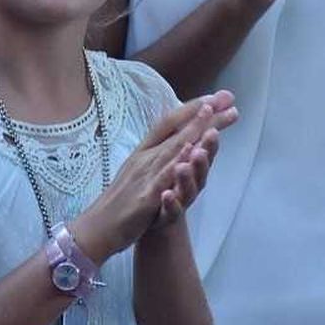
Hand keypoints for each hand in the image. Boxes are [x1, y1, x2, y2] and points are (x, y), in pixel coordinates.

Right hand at [72, 90, 237, 259]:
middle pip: (177, 132)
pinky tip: (186, 157)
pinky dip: (173, 168)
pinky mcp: (144, 199)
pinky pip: (161, 182)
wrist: (97, 228)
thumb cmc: (121, 200)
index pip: (169, 124)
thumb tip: (179, 139)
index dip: (191, 108)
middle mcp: (144, 159)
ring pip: (171, 151)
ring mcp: (144, 177)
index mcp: (144, 152)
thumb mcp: (138, 171)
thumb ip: (157, 154)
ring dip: (192, 132)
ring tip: (209, 113)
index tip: (215, 96)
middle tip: (226, 97)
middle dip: (203, 115)